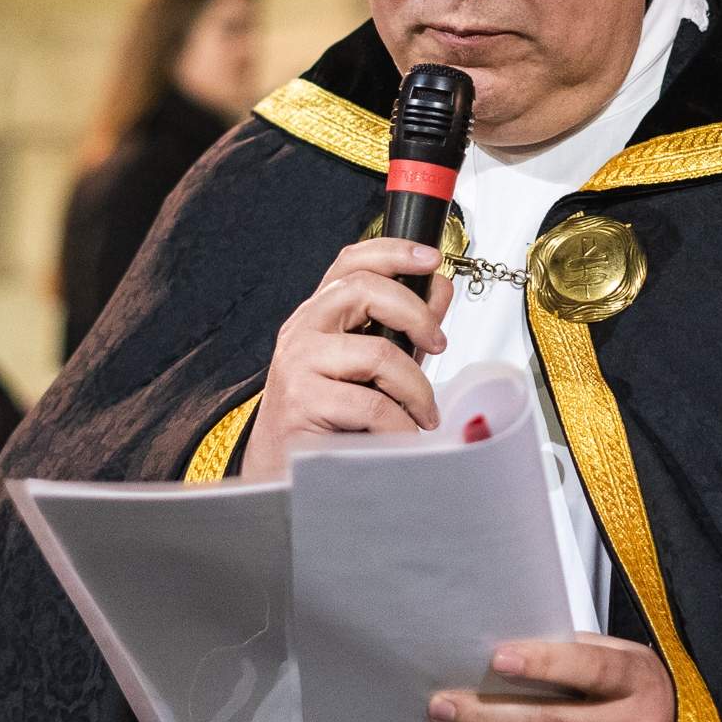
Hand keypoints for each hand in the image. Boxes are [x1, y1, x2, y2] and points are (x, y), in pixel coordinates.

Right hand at [244, 237, 457, 480]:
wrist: (282, 469)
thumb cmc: (328, 418)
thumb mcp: (373, 365)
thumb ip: (403, 327)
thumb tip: (439, 290)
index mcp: (320, 315)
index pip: (351, 262)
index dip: (393, 251)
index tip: (431, 260)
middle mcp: (303, 330)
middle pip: (364, 289)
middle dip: (416, 315)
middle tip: (438, 345)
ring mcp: (298, 362)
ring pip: (377, 354)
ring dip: (415, 388)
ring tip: (423, 413)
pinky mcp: (302, 400)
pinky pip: (372, 405)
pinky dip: (399, 424)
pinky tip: (402, 436)